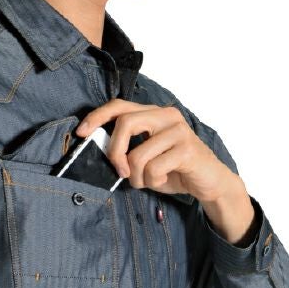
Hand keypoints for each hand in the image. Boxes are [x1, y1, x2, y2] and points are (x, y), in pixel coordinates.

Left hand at [75, 98, 257, 245]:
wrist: (208, 182)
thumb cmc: (173, 169)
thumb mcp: (145, 158)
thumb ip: (127, 150)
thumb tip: (101, 152)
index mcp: (152, 114)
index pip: (119, 105)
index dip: (97, 117)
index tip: (81, 132)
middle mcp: (165, 115)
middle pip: (125, 123)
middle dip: (115, 153)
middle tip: (121, 173)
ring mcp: (178, 130)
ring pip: (138, 154)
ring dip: (138, 177)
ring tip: (148, 180)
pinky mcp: (187, 148)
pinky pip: (154, 168)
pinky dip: (153, 181)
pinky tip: (164, 179)